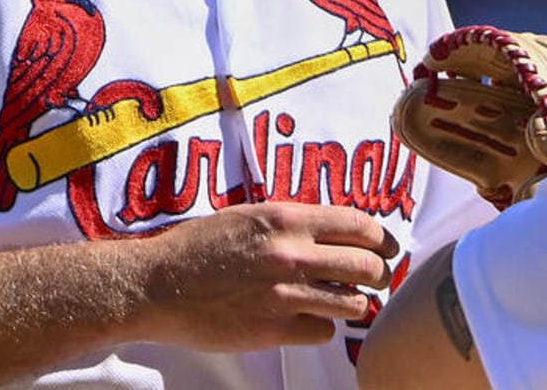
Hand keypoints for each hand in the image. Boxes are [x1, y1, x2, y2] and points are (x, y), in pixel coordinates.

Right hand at [129, 202, 401, 350]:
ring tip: (350, 304)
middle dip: (380, 274)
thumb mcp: (251, 215)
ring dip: (357, 304)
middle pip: (366, 265)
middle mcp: (292, 253)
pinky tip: (310, 322)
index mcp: (287, 218)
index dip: (382, 238)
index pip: (359, 224)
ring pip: (353, 302)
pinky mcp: (273, 329)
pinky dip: (323, 329)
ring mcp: (284, 294)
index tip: (388, 247)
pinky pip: (324, 332)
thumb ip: (294, 221)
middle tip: (378, 279)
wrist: (158, 284)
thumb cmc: (200, 246)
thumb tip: (336, 231)